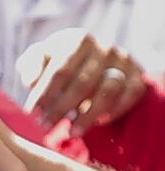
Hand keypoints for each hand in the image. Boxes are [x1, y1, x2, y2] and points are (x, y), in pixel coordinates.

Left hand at [17, 29, 146, 134]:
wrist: (94, 62)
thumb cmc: (59, 61)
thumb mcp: (41, 57)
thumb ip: (31, 65)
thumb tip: (31, 81)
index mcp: (79, 39)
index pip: (60, 70)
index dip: (44, 92)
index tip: (31, 111)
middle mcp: (105, 47)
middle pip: (83, 84)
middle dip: (61, 108)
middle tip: (45, 125)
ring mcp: (125, 62)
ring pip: (107, 92)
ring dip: (87, 116)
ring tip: (69, 132)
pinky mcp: (138, 78)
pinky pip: (128, 99)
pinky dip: (112, 112)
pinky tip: (95, 124)